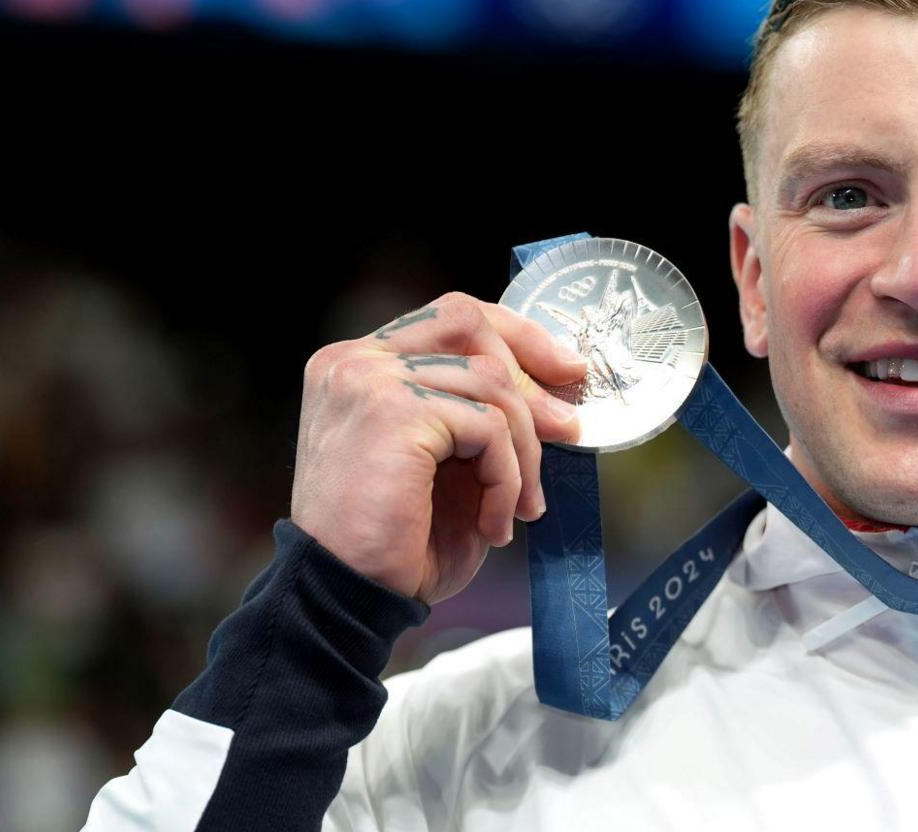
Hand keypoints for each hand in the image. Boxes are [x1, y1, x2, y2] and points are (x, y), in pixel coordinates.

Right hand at [289, 292, 587, 603]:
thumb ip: (484, 416)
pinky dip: (507, 478)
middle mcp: (356, 361)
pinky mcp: (392, 410)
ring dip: (522, 452)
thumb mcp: (453, 465)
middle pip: (470, 325)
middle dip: (531, 379)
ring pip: (489, 382)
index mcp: (361, 367)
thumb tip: (559, 393)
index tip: (565, 371)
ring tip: (519, 507)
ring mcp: (369, 380)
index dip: (517, 337)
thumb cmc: (398, 545)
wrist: (348, 599)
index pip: (452, 318)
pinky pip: (486, 425)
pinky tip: (495, 522)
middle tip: (568, 431)